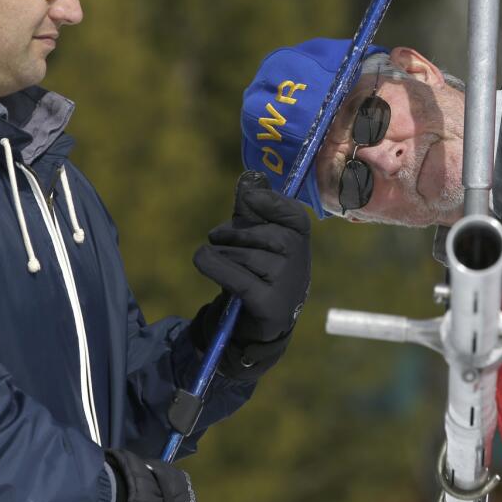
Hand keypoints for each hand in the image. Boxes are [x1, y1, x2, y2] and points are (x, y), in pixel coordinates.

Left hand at [191, 171, 310, 378]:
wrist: (258, 323)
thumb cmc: (257, 271)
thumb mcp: (255, 238)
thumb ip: (253, 209)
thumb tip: (250, 179)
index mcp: (300, 238)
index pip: (291, 213)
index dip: (271, 203)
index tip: (250, 200)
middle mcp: (299, 260)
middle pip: (260, 234)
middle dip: (232, 234)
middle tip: (217, 237)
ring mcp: (286, 283)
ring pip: (244, 255)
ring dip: (221, 255)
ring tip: (219, 262)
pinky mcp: (269, 304)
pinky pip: (236, 276)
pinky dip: (214, 266)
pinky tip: (202, 259)